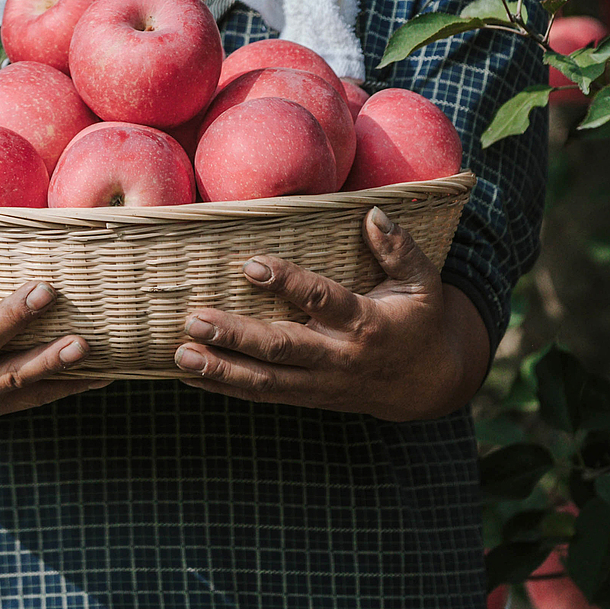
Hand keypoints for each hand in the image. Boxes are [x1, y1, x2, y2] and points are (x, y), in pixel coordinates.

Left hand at [170, 207, 489, 419]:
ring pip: (266, 381)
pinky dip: (226, 387)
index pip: (322, 300)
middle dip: (236, 336)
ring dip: (222, 369)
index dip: (287, 283)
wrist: (426, 383)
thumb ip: (399, 248)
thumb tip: (373, 212)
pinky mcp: (307, 396)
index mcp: (365, 324)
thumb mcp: (422, 282)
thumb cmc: (419, 320)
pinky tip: (191, 374)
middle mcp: (338, 357)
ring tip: (182, 353)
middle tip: (195, 320)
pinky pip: (263, 395)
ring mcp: (320, 383)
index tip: (251, 264)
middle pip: (282, 349)